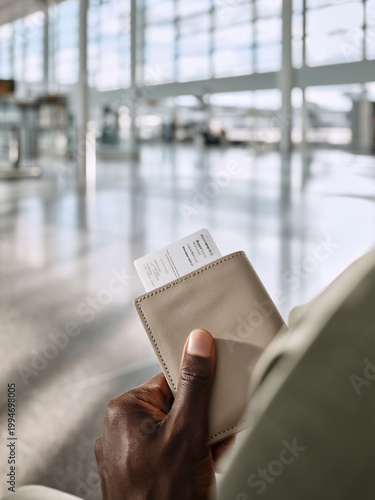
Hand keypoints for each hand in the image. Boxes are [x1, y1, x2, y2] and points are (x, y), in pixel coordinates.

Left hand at [95, 328, 234, 499]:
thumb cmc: (164, 495)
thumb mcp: (187, 431)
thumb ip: (194, 383)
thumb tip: (197, 341)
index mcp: (124, 410)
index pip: (167, 380)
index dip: (195, 386)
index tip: (215, 388)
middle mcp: (121, 430)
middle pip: (172, 405)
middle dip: (200, 416)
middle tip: (218, 425)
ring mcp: (129, 455)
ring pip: (173, 430)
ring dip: (199, 436)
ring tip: (214, 448)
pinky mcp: (139, 473)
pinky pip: (167, 452)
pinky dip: (190, 454)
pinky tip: (208, 460)